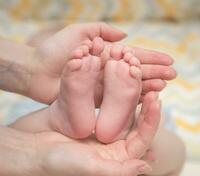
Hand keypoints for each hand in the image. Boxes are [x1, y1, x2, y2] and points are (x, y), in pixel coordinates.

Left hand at [29, 22, 175, 104]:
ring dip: (146, 86)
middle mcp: (106, 70)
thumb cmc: (54, 50)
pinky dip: (130, 99)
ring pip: (128, 86)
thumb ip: (101, 31)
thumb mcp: (78, 33)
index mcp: (104, 54)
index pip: (132, 55)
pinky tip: (143, 98)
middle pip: (134, 71)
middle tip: (172, 76)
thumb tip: (124, 34)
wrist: (37, 71)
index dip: (151, 57)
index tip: (168, 60)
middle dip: (154, 72)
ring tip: (163, 86)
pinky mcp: (95, 98)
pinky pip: (116, 99)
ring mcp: (102, 85)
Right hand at [33, 92, 159, 175]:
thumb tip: (146, 166)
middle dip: (146, 110)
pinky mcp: (90, 121)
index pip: (140, 142)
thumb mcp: (87, 169)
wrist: (32, 150)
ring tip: (141, 86)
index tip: (157, 102)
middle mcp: (111, 147)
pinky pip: (107, 108)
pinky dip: (115, 97)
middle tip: (154, 91)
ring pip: (123, 116)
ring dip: (133, 102)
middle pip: (135, 127)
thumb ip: (117, 171)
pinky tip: (122, 86)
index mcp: (114, 160)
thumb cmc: (57, 162)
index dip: (151, 123)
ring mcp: (100, 133)